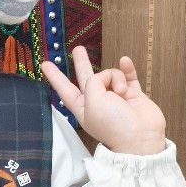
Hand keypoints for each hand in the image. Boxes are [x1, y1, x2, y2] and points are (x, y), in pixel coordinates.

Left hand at [40, 46, 166, 154]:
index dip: (55, 76)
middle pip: (87, 77)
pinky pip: (128, 75)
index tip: (45, 64)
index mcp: (82, 107)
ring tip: (121, 92)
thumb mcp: (92, 100)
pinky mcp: (133, 94)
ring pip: (111, 74)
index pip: (65, 89)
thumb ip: (93, 81)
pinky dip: (127, 68)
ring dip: (115, 77)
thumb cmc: (112, 124)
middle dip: (82, 63)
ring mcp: (116, 96)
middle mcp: (98, 101)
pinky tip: (125, 61)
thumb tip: (107, 76)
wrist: (140, 137)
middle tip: (78, 49)